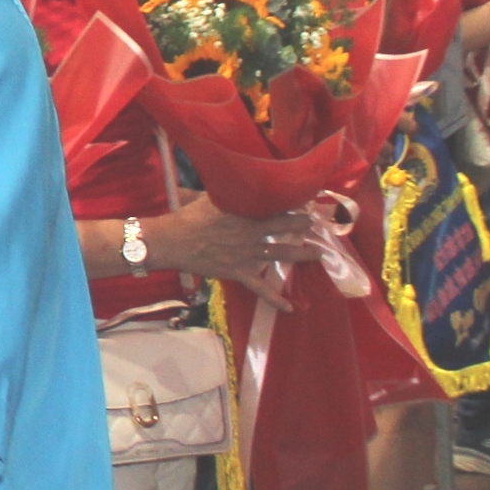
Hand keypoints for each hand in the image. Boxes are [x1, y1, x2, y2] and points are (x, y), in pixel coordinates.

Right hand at [147, 196, 323, 307]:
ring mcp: (248, 254)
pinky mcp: (239, 272)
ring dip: (302, 254)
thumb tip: (233, 181)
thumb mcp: (208, 197)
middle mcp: (251, 233)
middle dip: (302, 225)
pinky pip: (261, 288)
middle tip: (315, 224)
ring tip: (317, 253)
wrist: (172, 241)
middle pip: (285, 227)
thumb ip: (226, 193)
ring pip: (282, 253)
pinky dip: (275, 299)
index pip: (275, 205)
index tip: (303, 201)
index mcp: (245, 212)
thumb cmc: (186, 217)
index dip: (290, 203)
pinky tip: (290, 308)